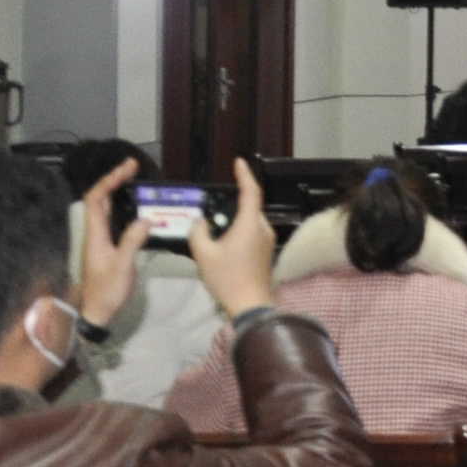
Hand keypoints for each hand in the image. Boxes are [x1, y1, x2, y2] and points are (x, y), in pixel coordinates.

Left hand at [76, 158, 147, 328]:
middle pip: (99, 199)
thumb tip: (146, 218)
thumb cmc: (106, 291)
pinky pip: (114, 221)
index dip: (110, 180)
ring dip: (118, 192)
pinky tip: (138, 209)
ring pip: (106, 209)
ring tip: (137, 183)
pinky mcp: (107, 248)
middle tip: (134, 168)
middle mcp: (94, 233)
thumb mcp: (122, 267)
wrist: (95, 313)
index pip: (96, 199)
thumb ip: (132, 242)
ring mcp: (100, 240)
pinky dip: (124, 208)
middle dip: (114, 180)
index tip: (129, 168)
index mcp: (94, 234)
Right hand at [186, 160, 276, 318]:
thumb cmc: (227, 277)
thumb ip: (198, 232)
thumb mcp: (204, 254)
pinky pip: (251, 234)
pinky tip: (222, 246)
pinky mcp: (266, 252)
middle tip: (209, 213)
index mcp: (251, 224)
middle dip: (229, 207)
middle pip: (247, 209)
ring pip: (248, 223)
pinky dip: (237, 233)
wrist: (251, 304)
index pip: (251, 192)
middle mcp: (263, 228)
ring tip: (212, 234)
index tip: (238, 162)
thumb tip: (200, 221)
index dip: (245, 175)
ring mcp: (267, 241)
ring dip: (232, 223)